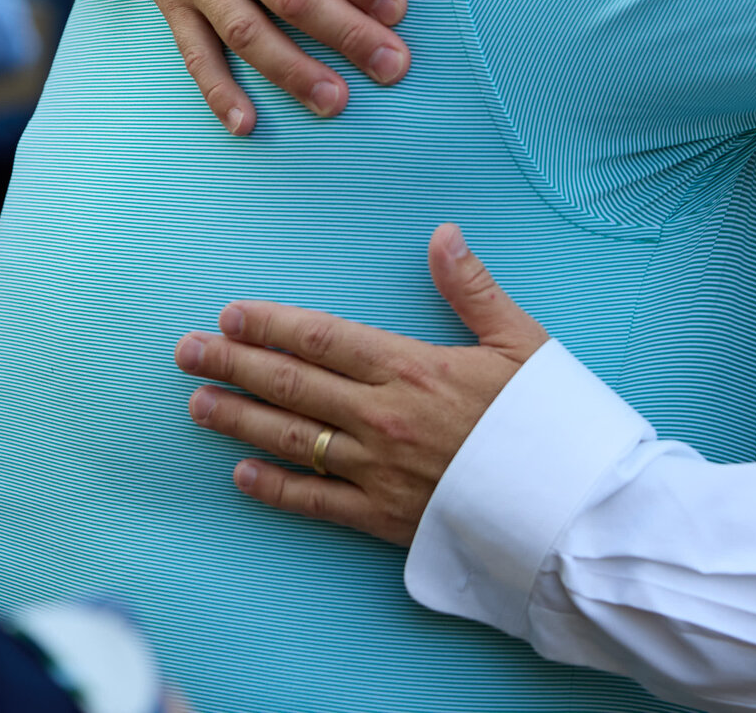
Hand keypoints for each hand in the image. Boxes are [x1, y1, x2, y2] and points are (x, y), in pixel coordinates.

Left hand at [173, 225, 548, 545]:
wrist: (567, 508)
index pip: (323, 339)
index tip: (232, 315)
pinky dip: (273, 489)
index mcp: (413, 369)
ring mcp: (377, 471)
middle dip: (234, 364)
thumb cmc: (546, 420)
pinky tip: (241, 474)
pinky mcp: (383, 519)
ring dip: (238, 419)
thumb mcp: (521, 341)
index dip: (272, 325)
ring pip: (291, 439)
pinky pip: (315, 502)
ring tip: (197, 403)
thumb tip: (443, 236)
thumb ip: (473, 288)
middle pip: (292, 384)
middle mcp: (382, 417)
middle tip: (187, 351)